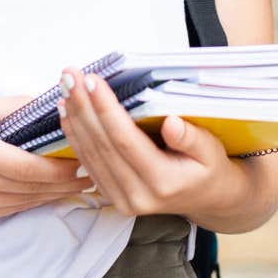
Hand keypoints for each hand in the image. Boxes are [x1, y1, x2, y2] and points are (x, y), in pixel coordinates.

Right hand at [0, 96, 91, 221]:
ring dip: (54, 195)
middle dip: (65, 183)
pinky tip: (51, 192)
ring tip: (80, 183)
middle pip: (30, 188)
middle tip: (94, 173)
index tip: (85, 161)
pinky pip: (11, 209)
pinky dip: (33, 201)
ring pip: (24, 202)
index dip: (60, 169)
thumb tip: (53, 104)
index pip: (28, 167)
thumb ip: (15, 108)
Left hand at [57, 68, 255, 220]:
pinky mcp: (111, 197)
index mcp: (163, 183)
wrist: (207, 198)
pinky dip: (75, 136)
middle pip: (102, 147)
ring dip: (74, 120)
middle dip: (83, 108)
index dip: (106, 109)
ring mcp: (121, 200)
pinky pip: (88, 164)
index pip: (125, 141)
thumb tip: (171, 123)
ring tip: (65, 88)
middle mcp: (137, 196)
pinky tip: (68, 113)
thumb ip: (192, 138)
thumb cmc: (209, 168)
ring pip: (90, 155)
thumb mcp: (211, 151)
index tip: (92, 80)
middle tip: (70, 76)